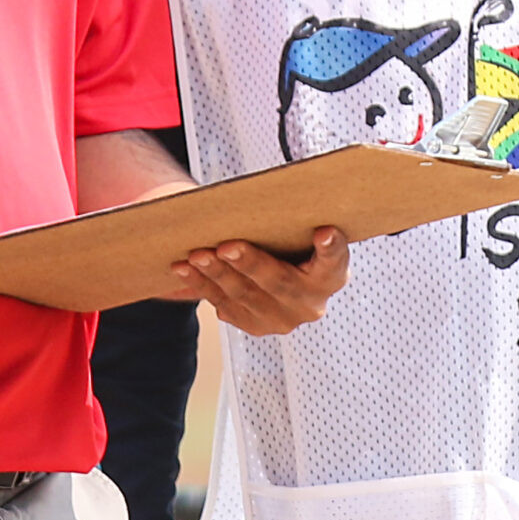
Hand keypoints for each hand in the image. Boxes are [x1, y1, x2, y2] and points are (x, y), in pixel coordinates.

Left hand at [168, 227, 348, 334]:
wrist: (272, 273)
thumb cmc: (288, 243)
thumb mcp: (297, 233)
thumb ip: (293, 223)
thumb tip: (277, 194)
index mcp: (330, 277)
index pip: (334, 261)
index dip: (330, 249)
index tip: (324, 232)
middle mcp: (309, 304)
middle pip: (278, 282)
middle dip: (250, 264)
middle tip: (226, 246)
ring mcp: (281, 319)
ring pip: (245, 296)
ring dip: (217, 274)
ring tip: (197, 255)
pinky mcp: (254, 325)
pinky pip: (223, 305)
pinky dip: (201, 285)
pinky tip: (184, 269)